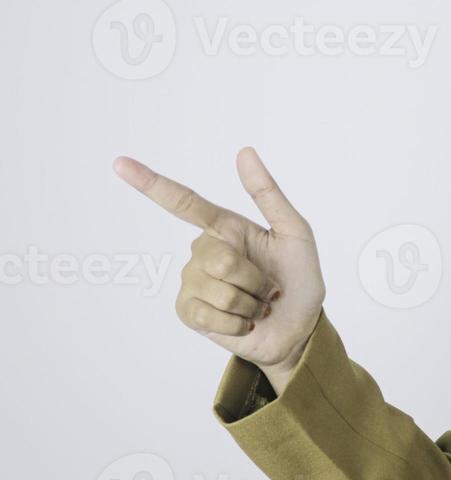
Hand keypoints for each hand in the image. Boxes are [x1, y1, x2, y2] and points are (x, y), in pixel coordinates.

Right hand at [113, 147, 326, 371]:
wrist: (301, 327)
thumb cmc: (299, 279)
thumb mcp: (295, 233)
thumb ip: (268, 194)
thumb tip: (244, 152)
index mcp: (225, 228)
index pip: (183, 202)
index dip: (151, 184)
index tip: (119, 164)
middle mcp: (203, 251)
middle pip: (219, 259)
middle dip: (255, 278)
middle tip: (269, 288)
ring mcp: (192, 282)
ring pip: (217, 290)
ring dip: (250, 303)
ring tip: (258, 305)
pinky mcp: (189, 311)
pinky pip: (207, 314)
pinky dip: (238, 322)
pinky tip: (245, 322)